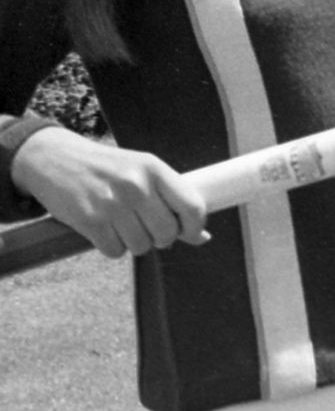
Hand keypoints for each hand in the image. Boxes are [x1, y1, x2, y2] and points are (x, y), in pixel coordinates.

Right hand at [10, 127, 209, 259]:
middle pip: (167, 233)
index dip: (194, 227)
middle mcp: (135, 184)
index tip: (189, 233)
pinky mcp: (90, 220)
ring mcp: (112, 203)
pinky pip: (115, 251)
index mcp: (154, 168)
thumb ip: (173, 199)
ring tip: (121, 224)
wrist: (54, 159)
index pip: (193, 206)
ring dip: (134, 242)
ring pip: (141, 246)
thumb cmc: (107, 168)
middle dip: (160, 238)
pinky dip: (112, 247)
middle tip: (146, 227)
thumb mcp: (142, 171)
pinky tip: (104, 229)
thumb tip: (203, 236)